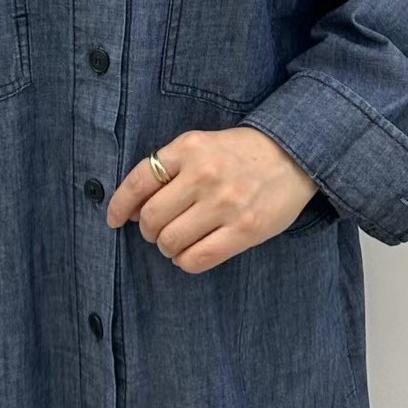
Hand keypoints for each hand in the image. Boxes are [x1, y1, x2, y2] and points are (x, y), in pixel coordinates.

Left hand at [105, 127, 320, 271]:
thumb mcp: (200, 145)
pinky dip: (185, 261)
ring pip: (171, 241)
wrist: (293, 156)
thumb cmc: (238, 154)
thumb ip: (167, 169)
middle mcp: (204, 174)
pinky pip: (198, 258)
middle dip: (147, 230)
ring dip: (166, 247)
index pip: (138, 182)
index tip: (114, 220)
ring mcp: (226, 203)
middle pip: (151, 218)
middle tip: (156, 231)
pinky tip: (189, 254)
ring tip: (176, 242)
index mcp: (189, 148)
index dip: (118, 206)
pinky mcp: (245, 229)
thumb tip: (129, 209)